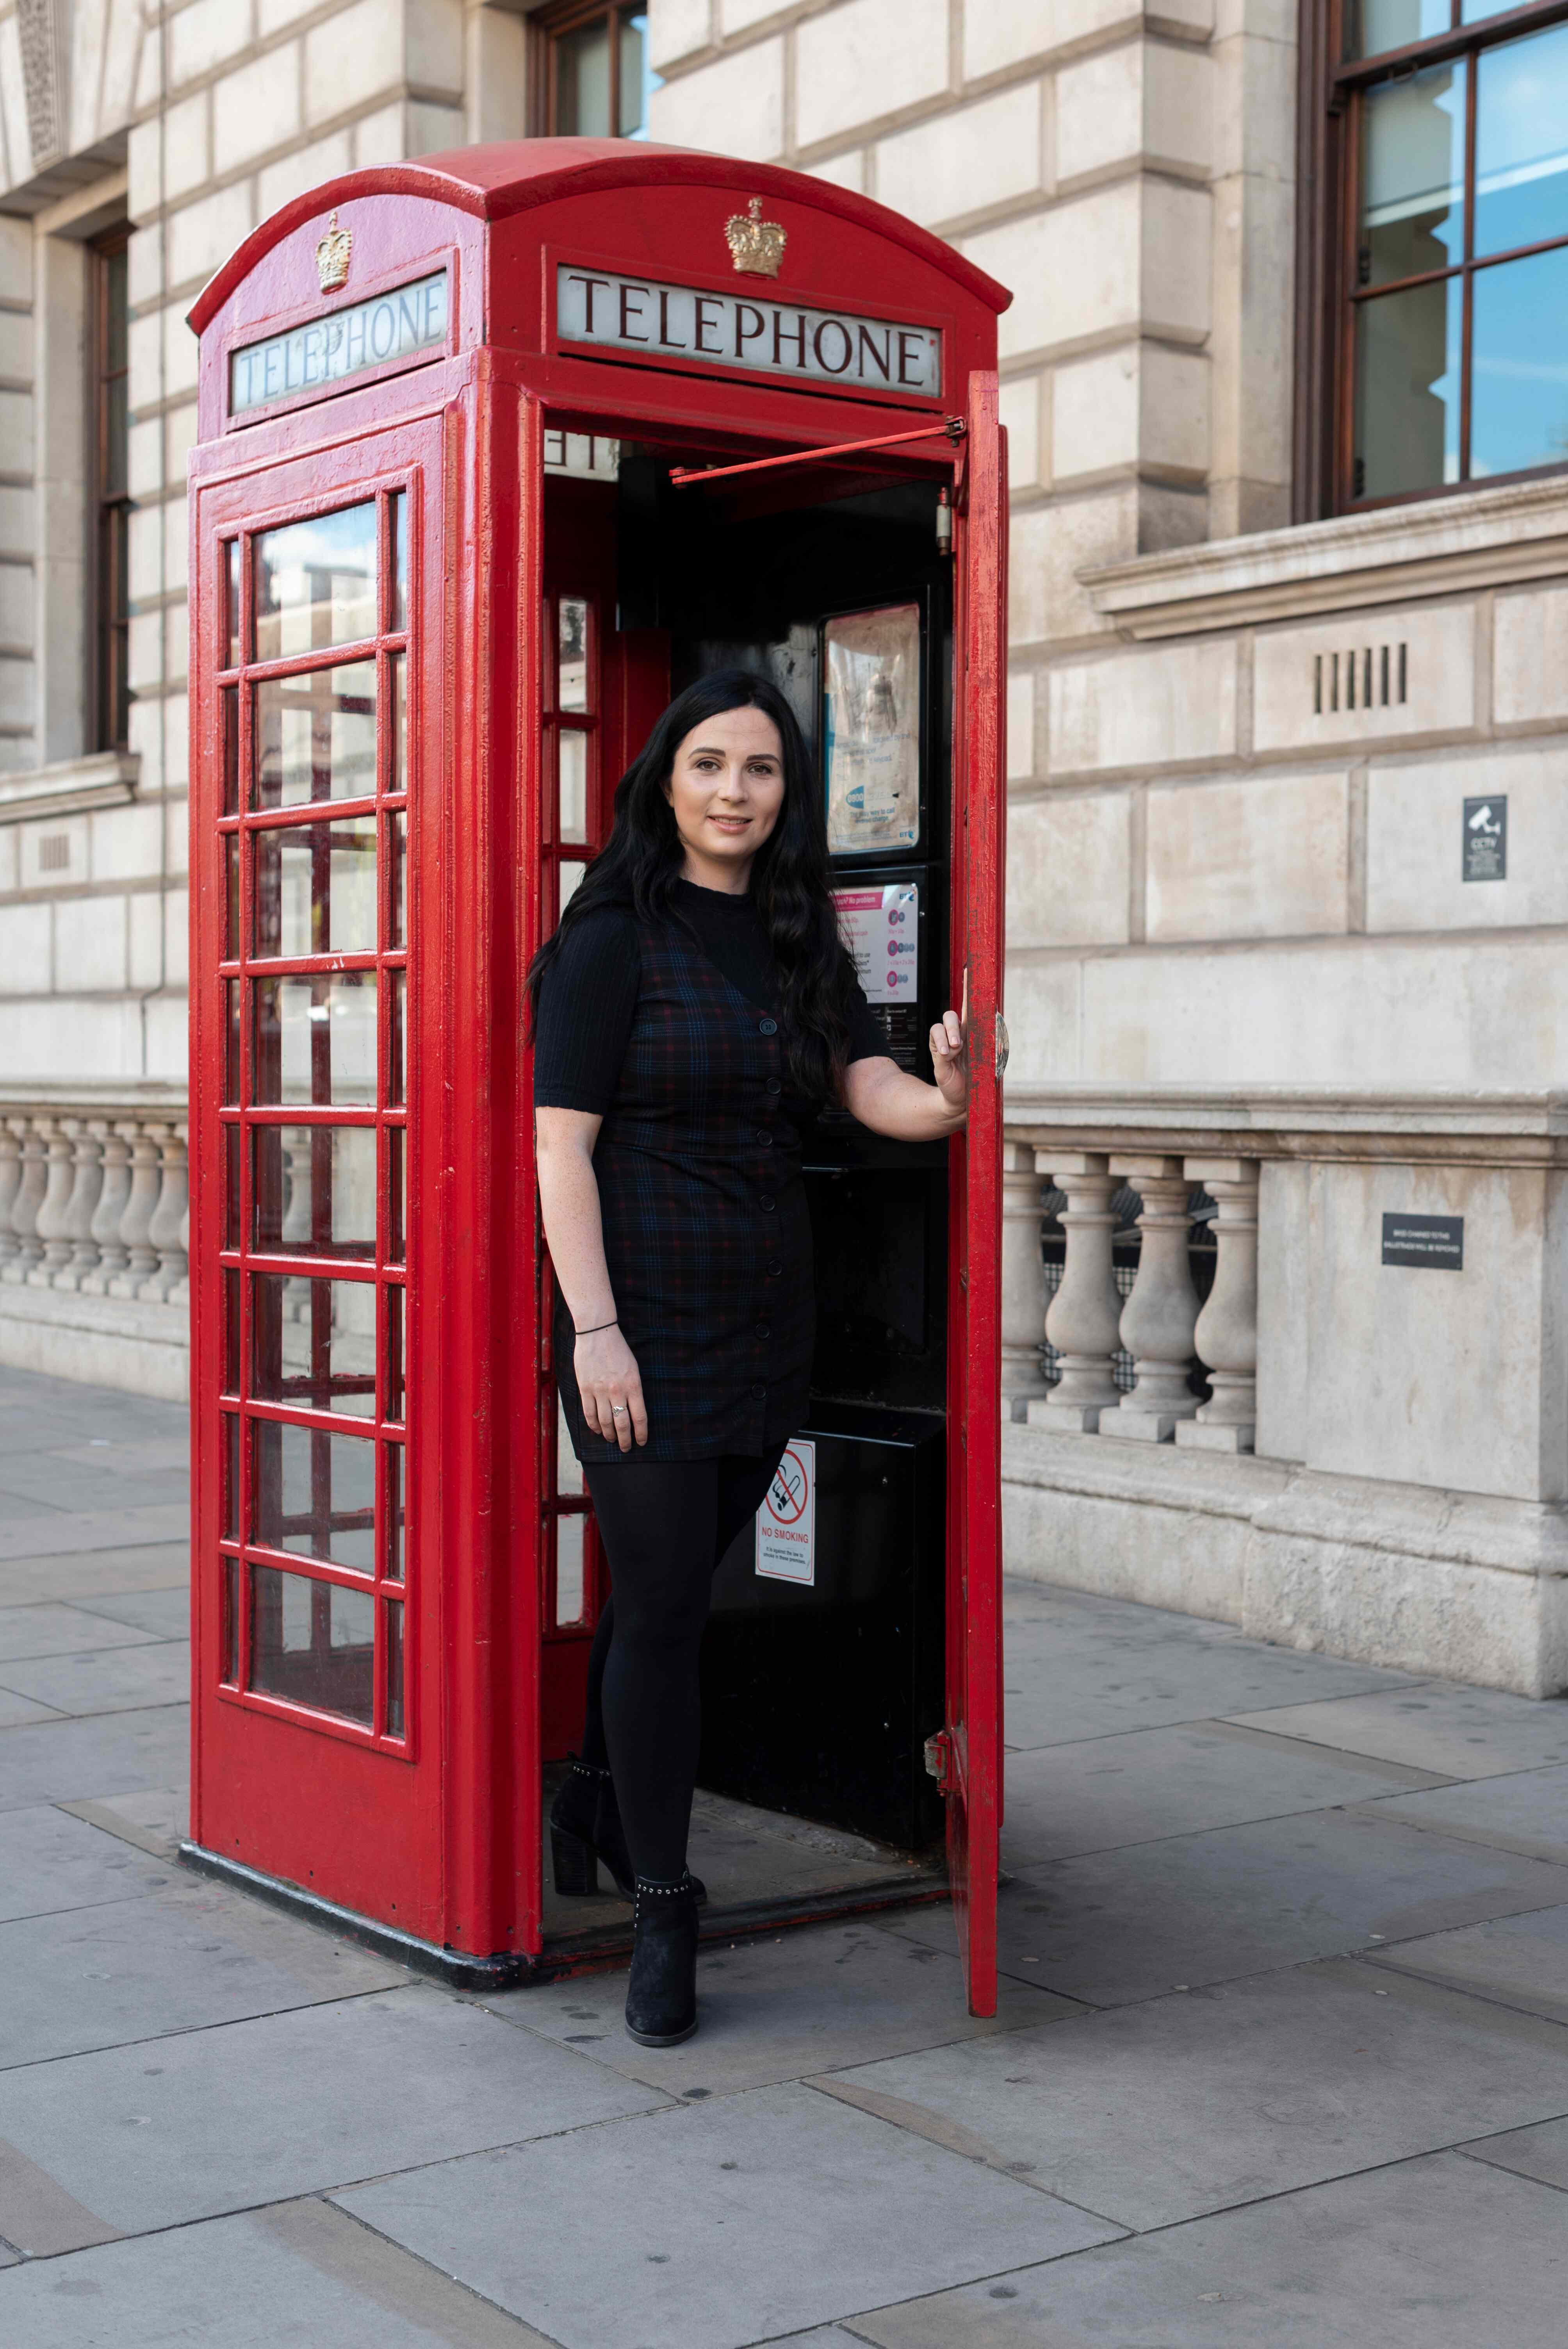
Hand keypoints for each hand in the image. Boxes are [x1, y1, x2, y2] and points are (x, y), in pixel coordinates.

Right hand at [575, 1324, 647, 1450]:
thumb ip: (634, 1390)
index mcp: (633, 1386)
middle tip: (626, 1448)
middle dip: (625, 1440)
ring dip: (609, 1435)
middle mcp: (617, 1391)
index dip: (641, 1433)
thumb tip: (633, 1411)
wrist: (597, 1334)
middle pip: (622, 1424)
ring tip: (612, 1440)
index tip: (642, 1442)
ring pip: (605, 1422)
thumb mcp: (634, 1369)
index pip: (640, 1417)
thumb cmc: (618, 1350)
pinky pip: (589, 1414)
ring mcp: (600, 1391)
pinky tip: (597, 1430)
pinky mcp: (585, 1389)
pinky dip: (594, 1426)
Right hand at [930, 968, 967, 1115]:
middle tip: (959, 1043)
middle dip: (954, 1024)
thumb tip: (954, 1045)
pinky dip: (939, 1043)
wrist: (960, 1099)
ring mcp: (948, 1040)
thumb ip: (972, 1051)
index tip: (969, 970)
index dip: (970, 988)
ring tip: (953, 1050)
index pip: (973, 1005)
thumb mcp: (980, 1065)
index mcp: (976, 1033)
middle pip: (954, 1013)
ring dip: (948, 1035)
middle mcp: (961, 1033)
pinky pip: (934, 1035)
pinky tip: (945, 1054)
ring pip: (943, 1022)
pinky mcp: (937, 1048)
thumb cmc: (975, 1082)